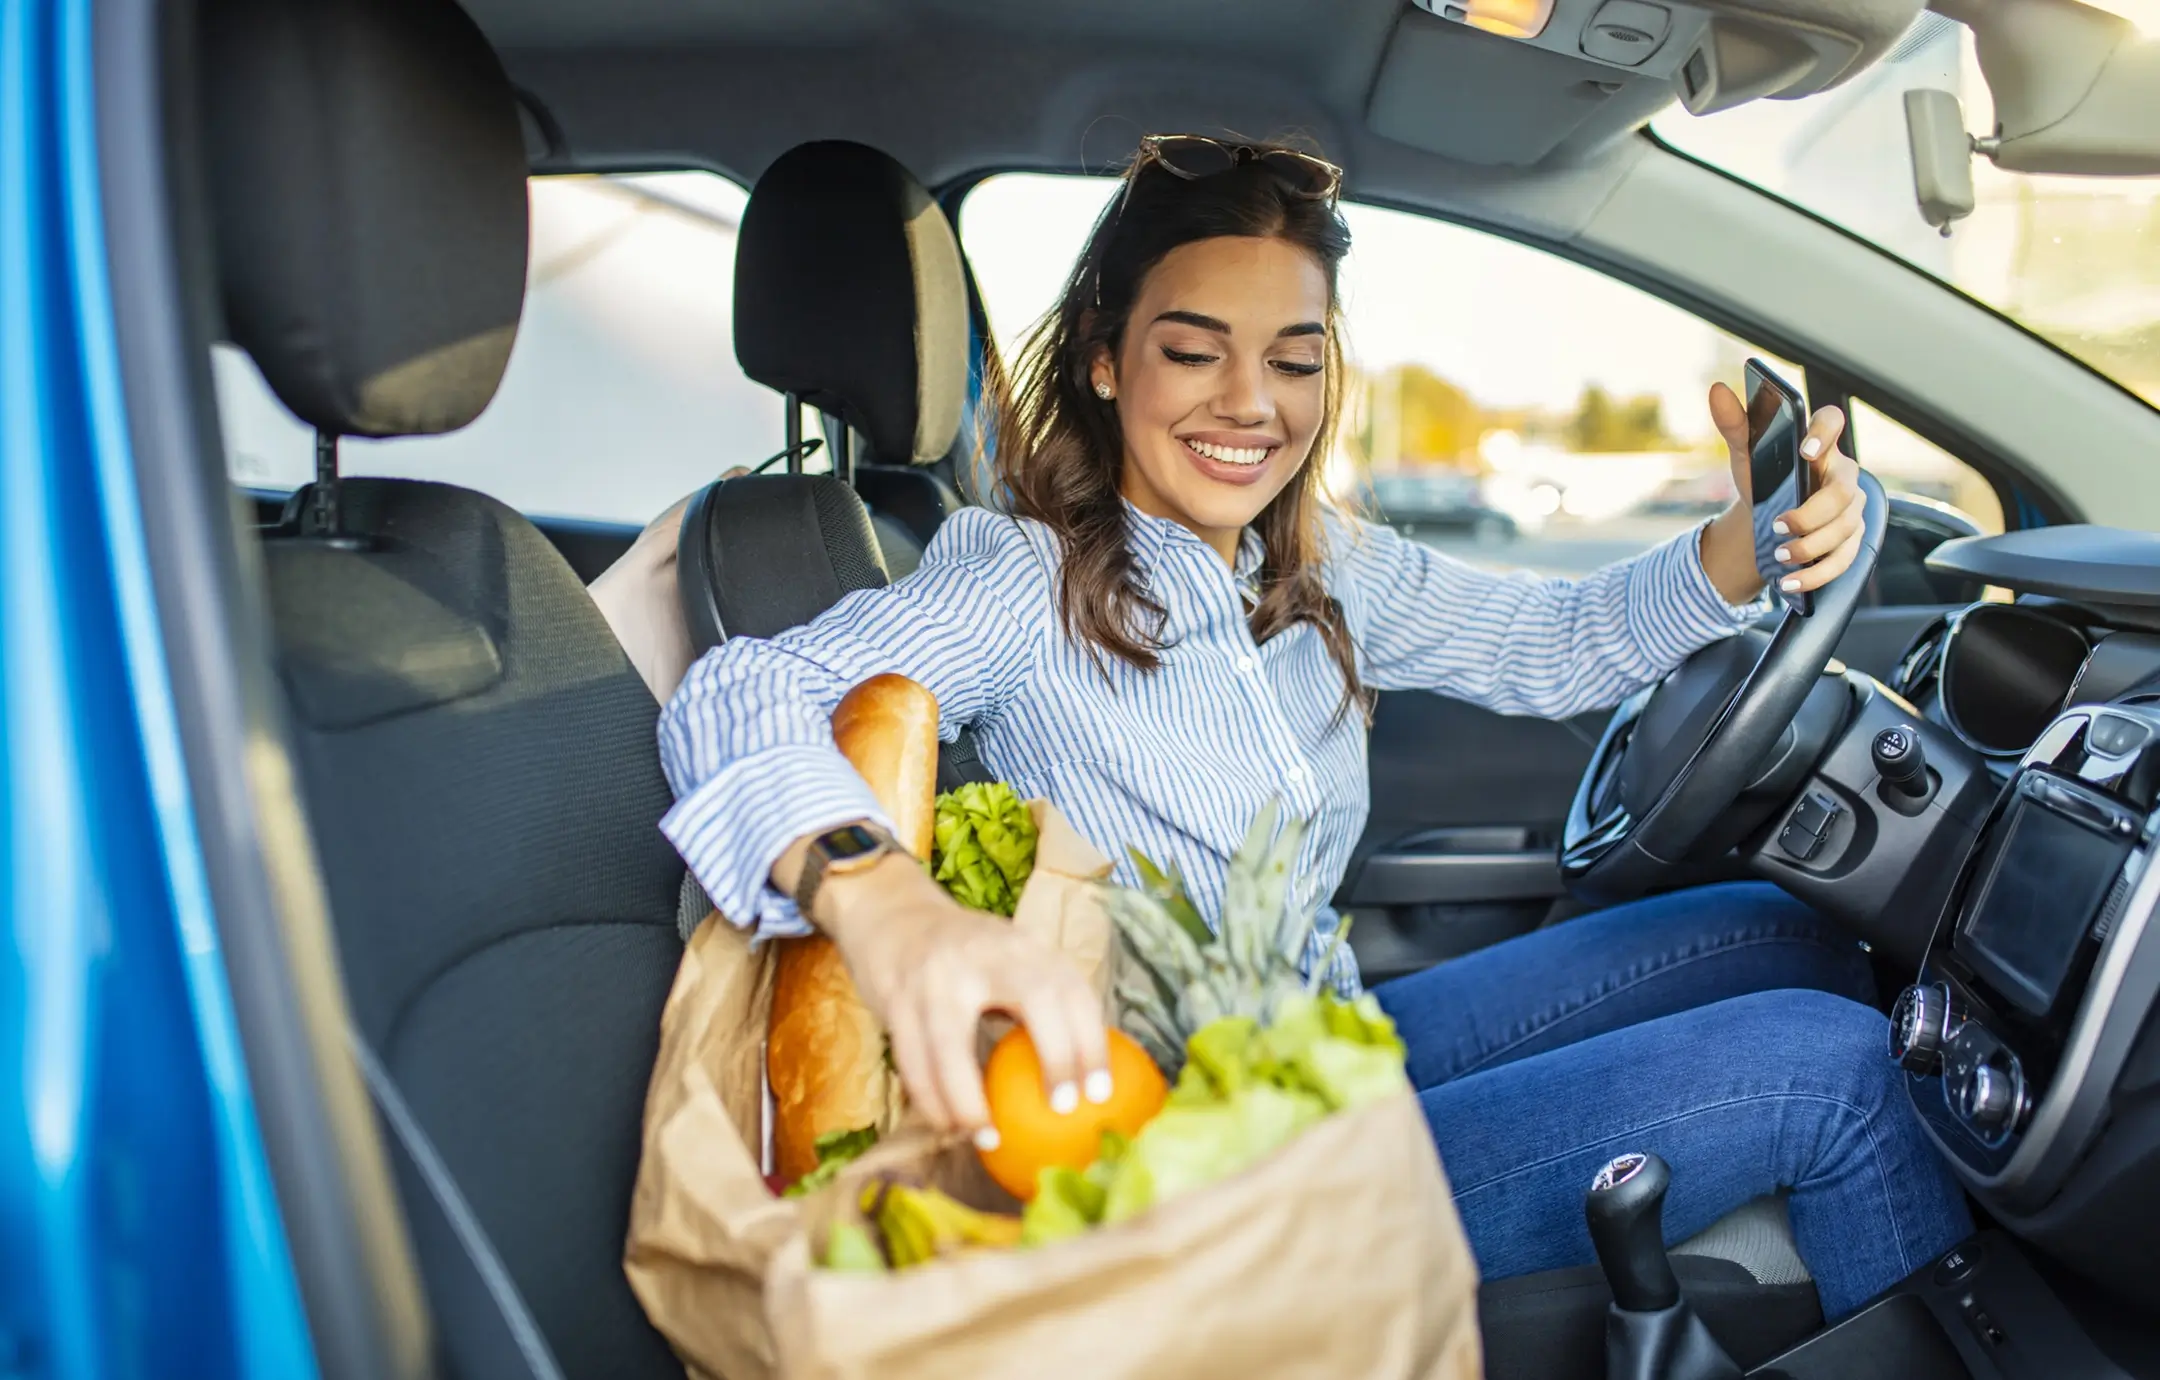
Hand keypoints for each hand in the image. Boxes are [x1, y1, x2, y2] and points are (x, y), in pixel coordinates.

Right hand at [816, 854, 1111, 1142]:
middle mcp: (985, 952)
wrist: (893, 915)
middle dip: (1057, 1055)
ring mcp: (936, 975)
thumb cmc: (966, 955)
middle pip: (1036, 997)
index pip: (1071, 988)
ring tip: (989, 1141)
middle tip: (1063, 1108)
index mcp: (1022, 946)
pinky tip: (946, 1126)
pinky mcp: (895, 999)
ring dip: (970, 1102)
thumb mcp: (1009, 959)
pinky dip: (931, 1100)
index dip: (1092, 1040)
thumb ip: (1044, 1001)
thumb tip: (1084, 1078)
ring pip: (953, 1047)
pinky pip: (912, 1061)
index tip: (1100, 1093)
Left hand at [1702, 383, 1866, 603]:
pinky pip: (1843, 561)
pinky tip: (1789, 582)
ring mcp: (1852, 511)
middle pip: (1843, 492)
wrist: (1763, 521)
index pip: (1832, 423)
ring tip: (1780, 556)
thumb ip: (1734, 424)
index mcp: (1820, 447)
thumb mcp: (1745, 455)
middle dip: (1812, 513)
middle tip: (1777, 526)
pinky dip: (1815, 574)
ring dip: (1810, 547)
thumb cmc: (1761, 480)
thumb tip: (1717, 391)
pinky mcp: (1850, 542)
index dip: (1824, 434)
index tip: (1803, 450)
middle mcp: (1843, 476)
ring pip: (1845, 529)